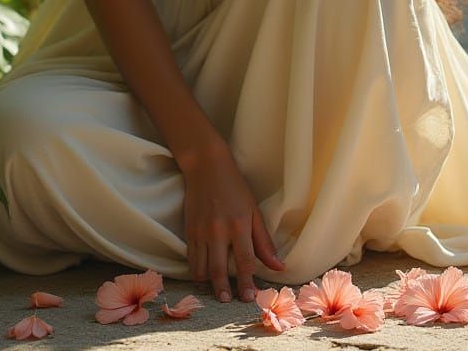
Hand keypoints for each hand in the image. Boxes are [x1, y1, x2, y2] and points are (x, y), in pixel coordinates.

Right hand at [180, 143, 285, 302]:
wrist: (206, 166)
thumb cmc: (235, 187)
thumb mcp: (254, 211)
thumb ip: (264, 242)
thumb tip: (278, 266)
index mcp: (239, 225)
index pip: (244, 261)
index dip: (247, 282)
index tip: (249, 297)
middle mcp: (218, 230)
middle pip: (219, 270)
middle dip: (224, 289)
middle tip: (228, 301)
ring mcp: (201, 231)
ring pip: (201, 268)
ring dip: (208, 283)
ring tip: (216, 291)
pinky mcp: (188, 230)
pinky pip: (191, 258)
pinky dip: (197, 270)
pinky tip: (203, 275)